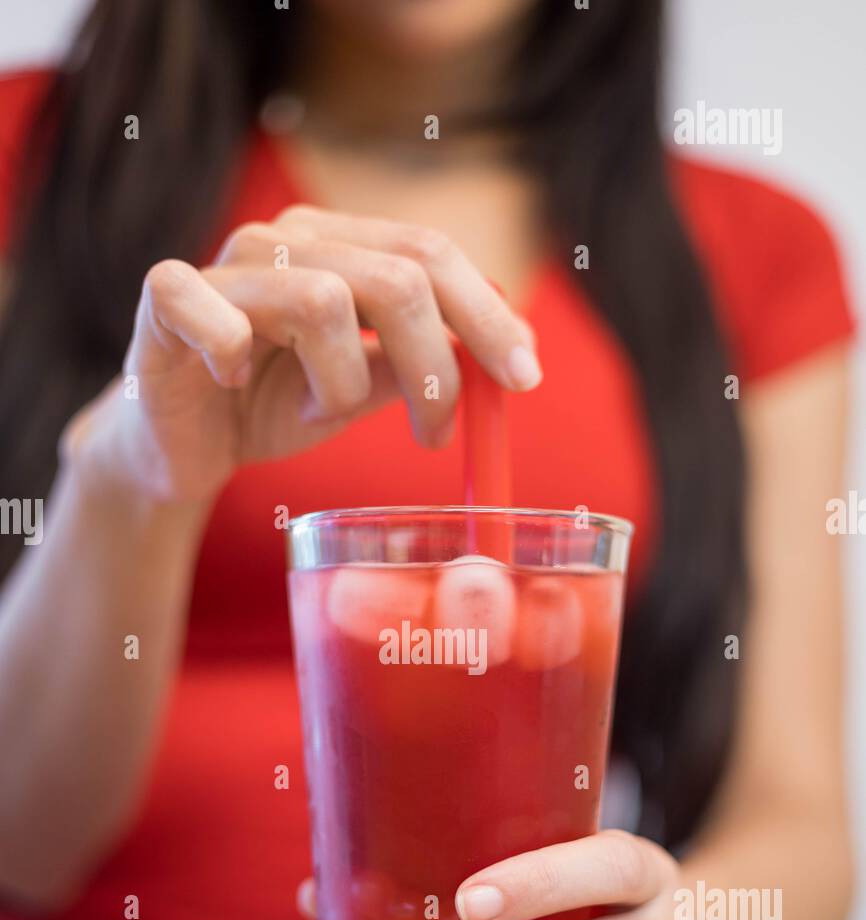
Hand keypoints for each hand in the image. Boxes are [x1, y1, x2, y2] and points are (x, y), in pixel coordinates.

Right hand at [61, 206, 539, 504]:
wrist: (179, 446)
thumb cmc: (270, 407)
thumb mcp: (358, 392)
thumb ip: (414, 368)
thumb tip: (499, 363)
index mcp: (342, 247)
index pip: (432, 255)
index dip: (488, 315)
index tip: (523, 380)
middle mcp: (288, 239)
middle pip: (397, 276)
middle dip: (435, 366)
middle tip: (437, 432)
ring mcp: (225, 264)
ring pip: (323, 300)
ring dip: (338, 384)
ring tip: (316, 414)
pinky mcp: (166, 299)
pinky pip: (213, 313)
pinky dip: (235, 359)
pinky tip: (233, 384)